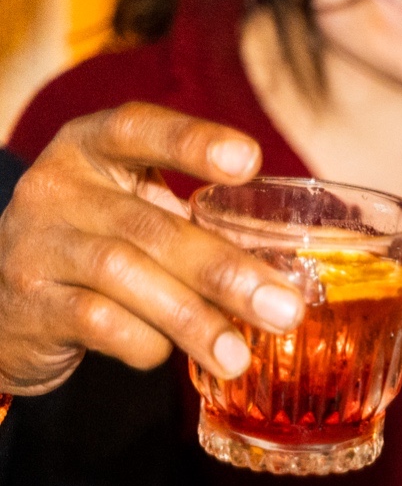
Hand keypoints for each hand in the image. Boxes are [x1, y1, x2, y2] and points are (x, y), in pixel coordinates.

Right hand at [0, 103, 305, 393]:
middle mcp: (56, 188)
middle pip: (149, 224)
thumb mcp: (135, 215)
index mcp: (90, 150)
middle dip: (225, 270)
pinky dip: (144, 342)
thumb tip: (288, 270)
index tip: (250, 162)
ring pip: (124, 275)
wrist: (6, 306)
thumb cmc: (98, 247)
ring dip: (193, 320)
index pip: (137, 129)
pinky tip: (170, 355)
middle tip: (285, 308)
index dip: (192, 142)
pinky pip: (98, 322)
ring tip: (238, 355)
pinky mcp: (29, 303)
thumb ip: (196, 224)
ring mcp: (36, 244)